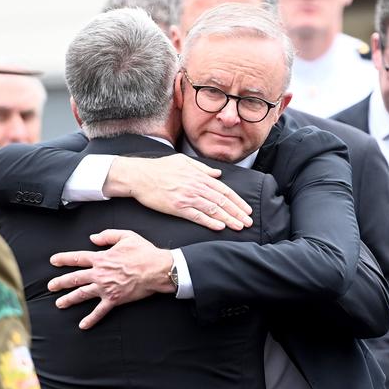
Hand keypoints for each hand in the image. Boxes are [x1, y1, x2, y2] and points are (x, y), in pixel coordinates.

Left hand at [50, 230, 174, 328]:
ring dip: (69, 299)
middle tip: (51, 286)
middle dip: (60, 282)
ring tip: (59, 303)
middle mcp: (99, 274)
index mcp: (101, 258)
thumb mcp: (126, 236)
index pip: (77, 258)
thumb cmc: (144, 252)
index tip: (53, 261)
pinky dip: (91, 319)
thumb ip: (107, 235)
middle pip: (74, 278)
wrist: (157, 269)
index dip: (64, 259)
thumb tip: (93, 238)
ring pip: (82, 294)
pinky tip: (83, 325)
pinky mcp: (114, 299)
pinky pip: (100, 311)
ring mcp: (105, 288)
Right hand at [107, 154, 252, 230]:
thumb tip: (217, 174)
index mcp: (199, 176)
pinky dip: (210, 222)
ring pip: (213, 210)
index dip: (238, 201)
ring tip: (239, 227)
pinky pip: (197, 216)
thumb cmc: (160, 168)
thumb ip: (202, 168)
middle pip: (222, 201)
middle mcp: (196, 187)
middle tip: (248, 222)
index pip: (224, 190)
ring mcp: (187, 197)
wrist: (140, 175)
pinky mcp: (177, 207)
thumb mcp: (183, 161)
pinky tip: (220, 227)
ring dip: (228, 219)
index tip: (247, 209)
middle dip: (237, 212)